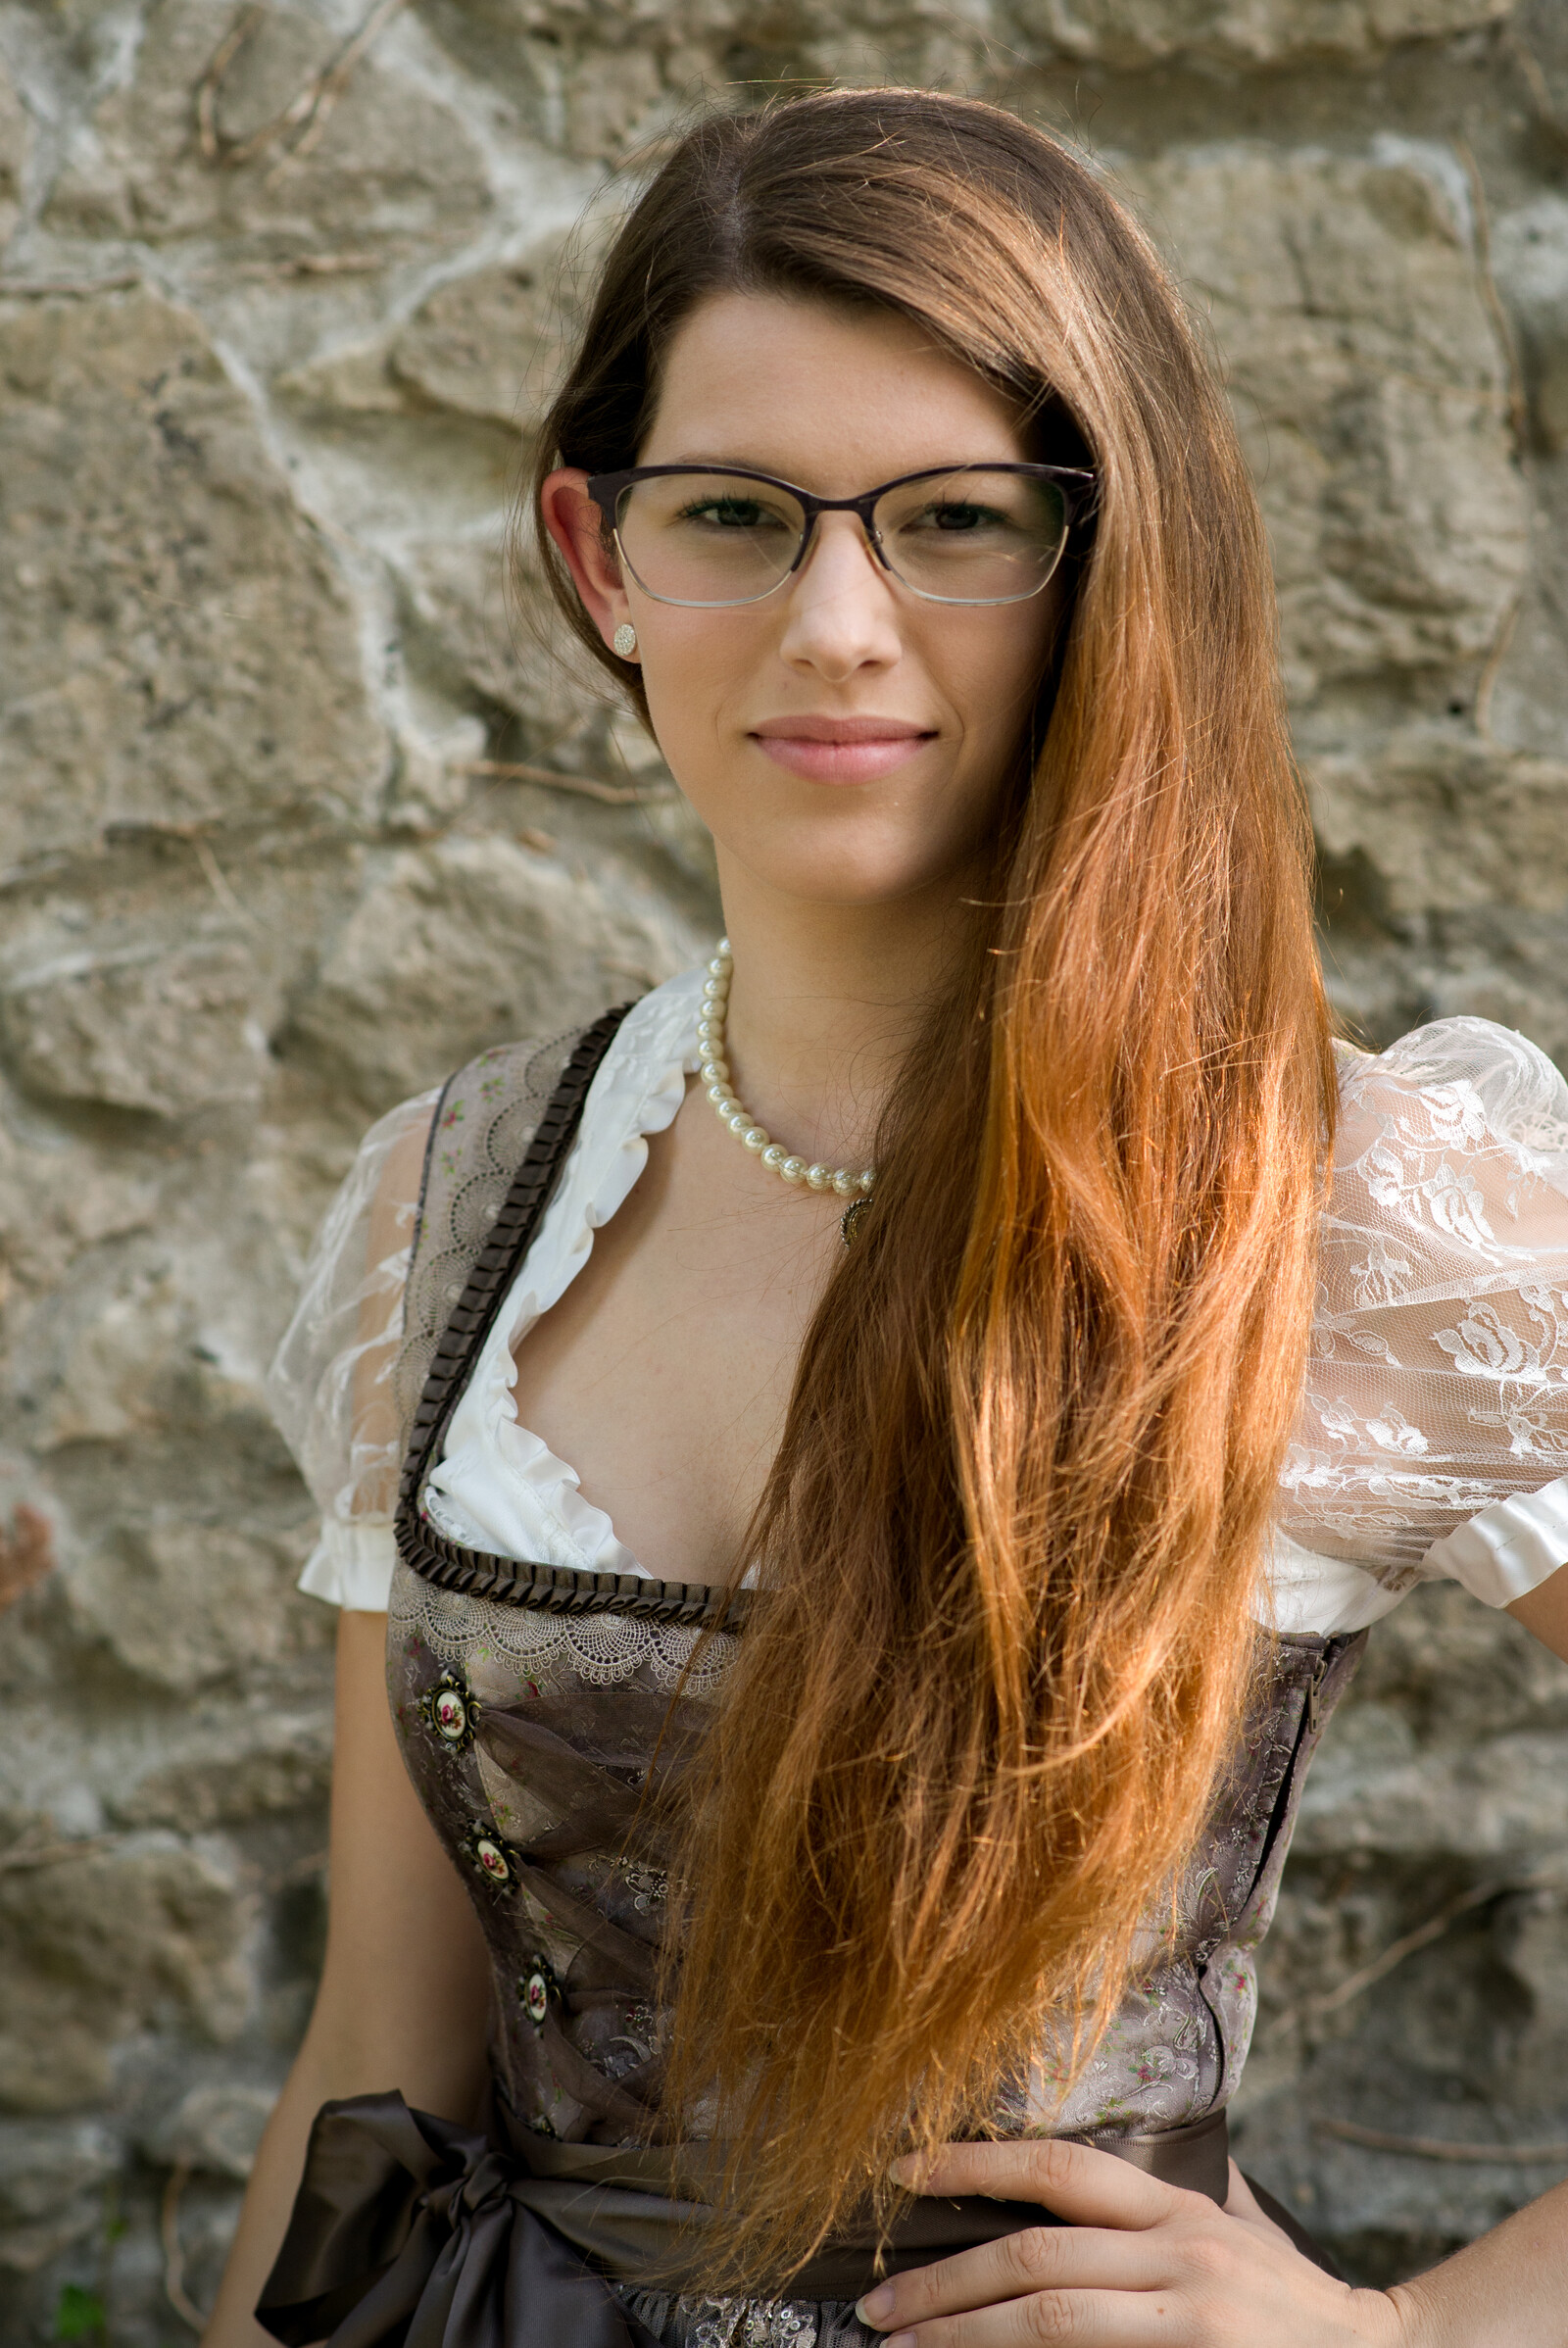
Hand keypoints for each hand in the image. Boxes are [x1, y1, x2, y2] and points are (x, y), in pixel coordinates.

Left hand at [852, 2138, 1412, 2345]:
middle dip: (943, 2280)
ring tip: (903, 2345)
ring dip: (964, 2332)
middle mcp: (1180, 2252)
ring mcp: (1191, 2317)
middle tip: (875, 2306)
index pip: (1056, 2168)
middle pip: (1034, 2253)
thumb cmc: (1294, 2302)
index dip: (971, 2164)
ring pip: (1050, 2317)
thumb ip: (1166, 2203)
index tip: (900, 2174)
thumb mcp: (1233, 2230)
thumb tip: (1079, 2169)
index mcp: (1177, 2208)